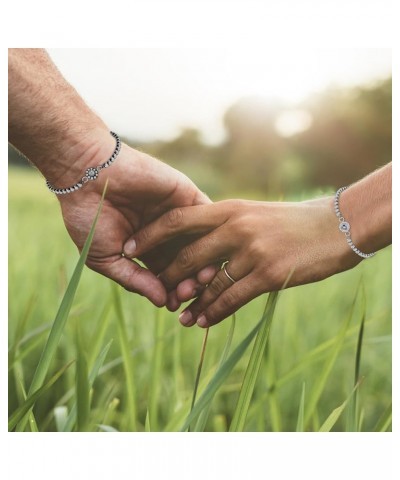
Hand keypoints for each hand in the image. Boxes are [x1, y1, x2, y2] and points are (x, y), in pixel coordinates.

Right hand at [58, 140, 210, 306]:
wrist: (87, 174)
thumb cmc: (89, 217)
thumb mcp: (106, 257)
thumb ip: (134, 280)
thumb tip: (162, 302)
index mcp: (147, 250)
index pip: (168, 276)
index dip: (172, 292)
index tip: (173, 305)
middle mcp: (166, 235)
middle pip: (188, 264)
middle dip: (189, 281)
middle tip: (188, 293)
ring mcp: (178, 215)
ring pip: (201, 244)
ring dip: (204, 262)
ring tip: (200, 278)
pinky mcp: (187, 196)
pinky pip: (207, 217)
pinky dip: (211, 234)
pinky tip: (210, 251)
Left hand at [128, 198, 359, 326]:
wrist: (335, 226)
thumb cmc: (292, 221)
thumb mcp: (254, 213)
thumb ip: (226, 224)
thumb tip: (199, 241)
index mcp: (229, 208)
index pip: (178, 219)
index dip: (150, 235)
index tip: (130, 248)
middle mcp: (236, 227)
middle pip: (187, 256)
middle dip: (168, 277)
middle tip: (158, 293)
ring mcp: (252, 251)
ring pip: (208, 283)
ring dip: (191, 303)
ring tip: (178, 317)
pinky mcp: (268, 274)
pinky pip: (231, 299)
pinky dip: (214, 312)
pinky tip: (203, 322)